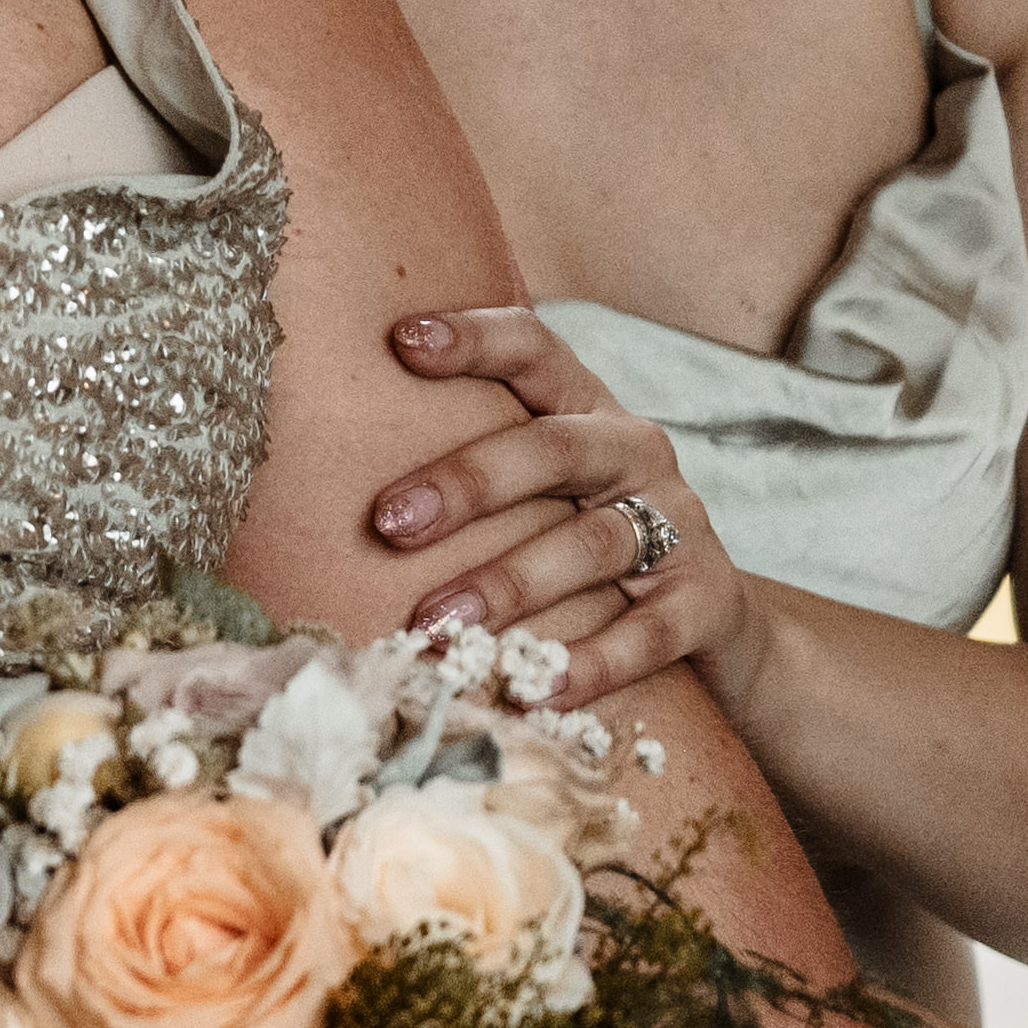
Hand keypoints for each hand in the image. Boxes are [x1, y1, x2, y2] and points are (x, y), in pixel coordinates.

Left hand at [375, 308, 742, 706]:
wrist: (711, 617)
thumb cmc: (580, 538)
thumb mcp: (537, 488)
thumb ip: (465, 467)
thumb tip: (316, 478)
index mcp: (586, 408)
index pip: (535, 349)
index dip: (474, 338)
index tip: (400, 342)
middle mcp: (635, 451)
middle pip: (552, 449)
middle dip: (466, 482)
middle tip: (386, 523)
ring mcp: (679, 524)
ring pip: (589, 544)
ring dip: (507, 586)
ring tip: (434, 625)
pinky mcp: (706, 601)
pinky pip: (646, 634)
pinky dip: (588, 665)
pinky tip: (532, 690)